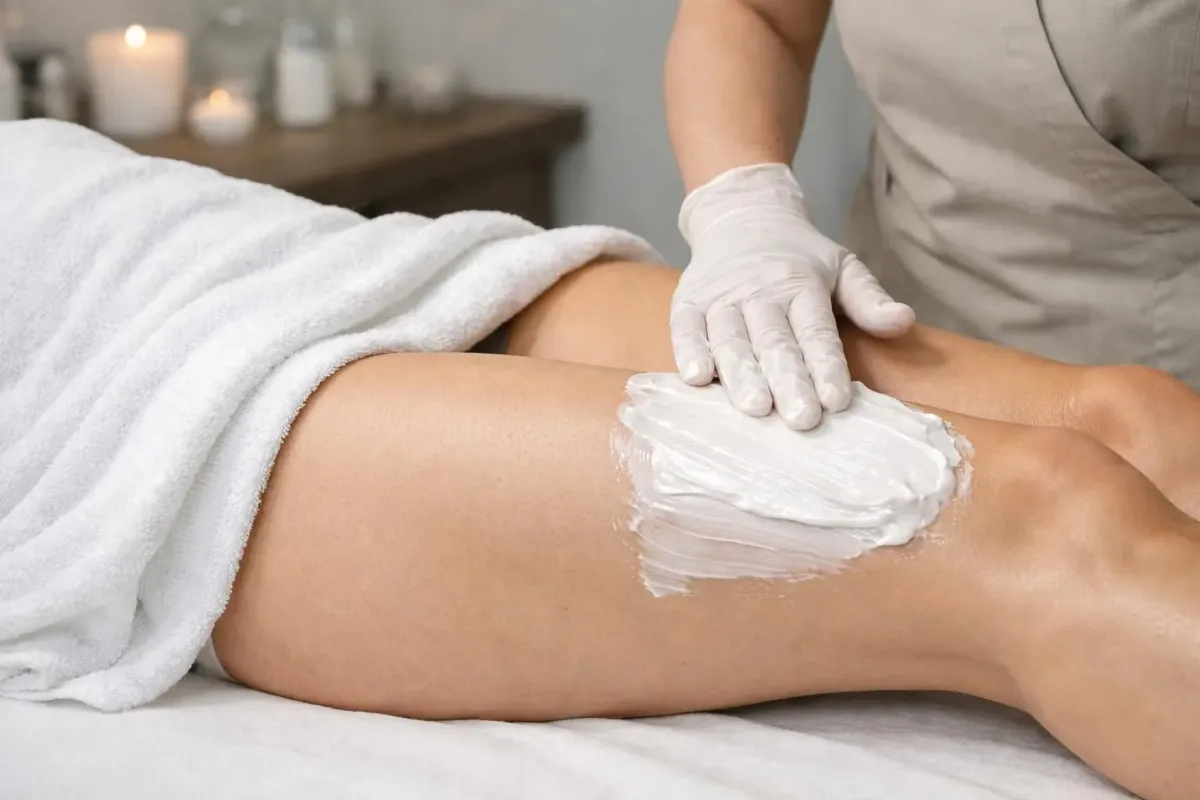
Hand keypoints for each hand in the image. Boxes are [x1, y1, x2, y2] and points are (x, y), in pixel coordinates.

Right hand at [671, 163, 914, 429]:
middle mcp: (760, 292)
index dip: (826, 366)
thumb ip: (869, 300)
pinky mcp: (688, 302)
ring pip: (731, 340)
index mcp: (801, 285)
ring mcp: (721, 297)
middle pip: (774, 342)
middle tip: (801, 419)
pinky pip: (685, 329)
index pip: (816, 332)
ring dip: (741, 375)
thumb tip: (904, 322)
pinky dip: (689, 352)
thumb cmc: (798, 256)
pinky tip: (697, 378)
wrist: (741, 215)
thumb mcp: (842, 266)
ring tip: (755, 407)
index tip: (837, 401)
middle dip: (788, 381)